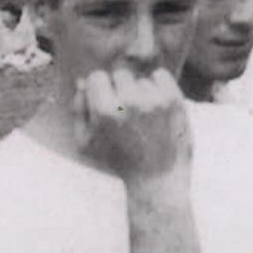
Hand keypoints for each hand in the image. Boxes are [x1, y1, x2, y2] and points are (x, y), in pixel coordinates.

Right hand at [72, 68, 190, 187]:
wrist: (157, 178)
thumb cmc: (118, 162)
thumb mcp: (86, 143)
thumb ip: (78, 110)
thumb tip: (82, 81)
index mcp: (104, 111)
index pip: (96, 77)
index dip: (100, 91)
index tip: (108, 106)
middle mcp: (129, 102)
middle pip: (119, 74)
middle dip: (120, 90)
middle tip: (127, 114)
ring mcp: (154, 100)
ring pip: (141, 79)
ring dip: (141, 93)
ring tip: (145, 118)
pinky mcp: (174, 100)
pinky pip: (160, 75)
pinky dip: (158, 86)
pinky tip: (157, 106)